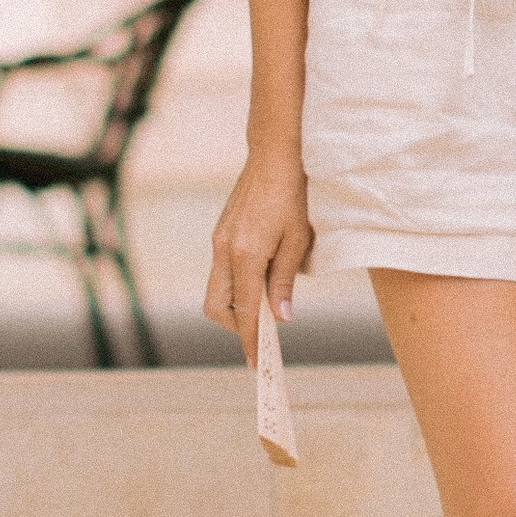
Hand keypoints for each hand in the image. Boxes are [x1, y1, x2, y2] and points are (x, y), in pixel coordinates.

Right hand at [206, 144, 312, 366]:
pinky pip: (221, 271)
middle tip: (262, 335)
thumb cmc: (294, 194)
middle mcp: (224, 250)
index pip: (245, 311)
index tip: (257, 363)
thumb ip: (284, 282)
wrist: (275, 153)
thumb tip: (280, 318)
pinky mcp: (220, 233)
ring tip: (265, 308)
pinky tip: (261, 280)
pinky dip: (236, 285)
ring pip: (216, 290)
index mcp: (245, 255)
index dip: (251, 340)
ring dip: (235, 306)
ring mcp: (218, 241)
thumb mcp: (298, 241)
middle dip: (236, 327)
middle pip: (217, 307)